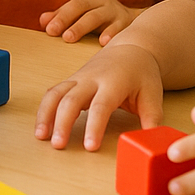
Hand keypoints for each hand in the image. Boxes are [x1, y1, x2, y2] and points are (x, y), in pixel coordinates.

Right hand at [35, 43, 163, 150]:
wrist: (131, 48)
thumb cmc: (142, 73)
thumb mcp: (153, 95)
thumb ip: (151, 119)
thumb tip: (152, 144)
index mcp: (113, 82)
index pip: (101, 106)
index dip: (94, 126)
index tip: (90, 146)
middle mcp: (92, 78)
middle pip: (71, 99)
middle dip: (63, 122)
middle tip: (58, 146)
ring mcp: (79, 77)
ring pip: (57, 93)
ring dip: (46, 113)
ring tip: (41, 136)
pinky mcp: (72, 80)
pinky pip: (54, 92)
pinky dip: (45, 108)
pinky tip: (42, 126)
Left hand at [40, 0, 143, 43]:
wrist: (133, 20)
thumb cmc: (101, 18)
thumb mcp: (83, 14)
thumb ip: (62, 17)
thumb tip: (43, 20)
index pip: (73, 5)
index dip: (60, 16)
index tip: (49, 29)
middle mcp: (102, 2)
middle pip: (83, 9)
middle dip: (68, 20)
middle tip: (58, 34)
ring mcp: (116, 13)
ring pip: (97, 17)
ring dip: (83, 27)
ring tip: (70, 38)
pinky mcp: (127, 24)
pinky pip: (119, 29)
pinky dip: (111, 34)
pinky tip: (103, 43)